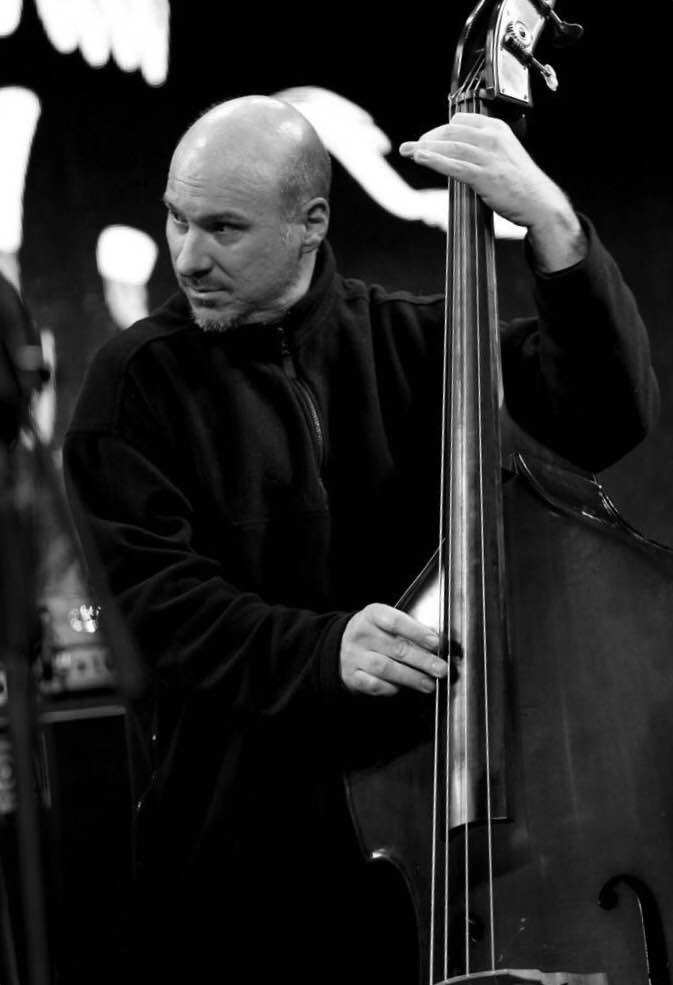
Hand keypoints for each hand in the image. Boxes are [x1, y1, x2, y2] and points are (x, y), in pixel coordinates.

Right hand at [340, 603, 446, 696]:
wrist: (339, 645)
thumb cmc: (374, 633)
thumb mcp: (387, 622)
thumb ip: (410, 629)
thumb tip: (439, 642)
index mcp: (372, 615)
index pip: (396, 622)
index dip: (417, 632)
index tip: (436, 643)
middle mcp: (362, 634)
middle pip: (395, 648)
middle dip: (422, 660)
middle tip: (441, 668)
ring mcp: (355, 656)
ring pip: (385, 668)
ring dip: (411, 677)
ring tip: (429, 683)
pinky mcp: (352, 676)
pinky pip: (374, 685)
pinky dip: (391, 688)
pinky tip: (404, 688)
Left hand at [399, 112, 585, 269]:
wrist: (538, 201)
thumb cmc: (520, 181)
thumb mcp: (504, 153)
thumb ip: (484, 147)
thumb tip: (459, 149)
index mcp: (496, 129)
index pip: (460, 121)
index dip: (440, 129)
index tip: (428, 138)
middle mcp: (491, 138)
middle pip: (450, 132)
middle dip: (427, 138)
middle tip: (411, 146)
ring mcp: (488, 157)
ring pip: (449, 147)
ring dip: (424, 148)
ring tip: (408, 151)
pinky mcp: (484, 176)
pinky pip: (454, 166)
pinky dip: (434, 161)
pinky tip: (420, 158)